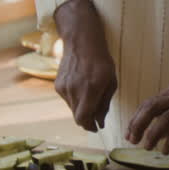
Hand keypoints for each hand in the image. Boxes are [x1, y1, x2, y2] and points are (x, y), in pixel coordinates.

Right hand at [53, 0, 117, 131]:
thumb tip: (99, 123)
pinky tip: (82, 88)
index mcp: (90, 90)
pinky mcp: (57, 85)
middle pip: (77, 116)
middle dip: (87, 119)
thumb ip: (104, 104)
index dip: (90, 127)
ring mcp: (63, 88)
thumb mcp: (111, 82)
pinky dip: (75, 99)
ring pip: (72, 108)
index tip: (96, 128)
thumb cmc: (101, 61)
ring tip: (90, 97)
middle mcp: (74, 90)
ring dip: (81, 108)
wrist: (82, 42)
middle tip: (96, 117)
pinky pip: (67, 99)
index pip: (83, 119)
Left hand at [125, 78, 168, 153]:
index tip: (129, 134)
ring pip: (165, 119)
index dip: (135, 119)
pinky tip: (166, 150)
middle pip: (151, 108)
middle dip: (138, 125)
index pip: (148, 104)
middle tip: (132, 141)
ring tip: (147, 147)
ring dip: (152, 134)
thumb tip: (154, 128)